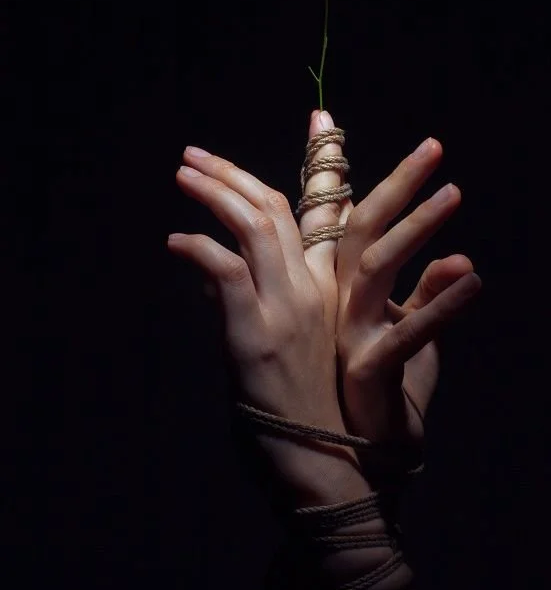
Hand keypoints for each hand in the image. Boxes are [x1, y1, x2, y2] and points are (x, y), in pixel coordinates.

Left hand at [167, 147, 369, 505]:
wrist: (334, 467)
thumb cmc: (326, 416)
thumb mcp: (308, 348)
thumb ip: (268, 299)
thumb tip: (214, 269)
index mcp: (336, 290)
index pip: (326, 211)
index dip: (324, 162)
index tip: (319, 122)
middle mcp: (314, 290)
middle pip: (277, 207)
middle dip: (233, 172)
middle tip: (195, 154)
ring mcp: (286, 309)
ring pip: (253, 225)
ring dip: (214, 191)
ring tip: (184, 172)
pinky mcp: (256, 336)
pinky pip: (225, 270)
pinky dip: (198, 249)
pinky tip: (176, 242)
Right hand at [298, 112, 481, 477]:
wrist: (363, 456)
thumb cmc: (386, 389)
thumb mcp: (411, 334)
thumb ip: (428, 293)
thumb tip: (461, 256)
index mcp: (341, 290)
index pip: (347, 222)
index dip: (344, 176)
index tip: (342, 128)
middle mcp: (336, 303)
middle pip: (359, 230)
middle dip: (395, 186)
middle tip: (433, 148)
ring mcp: (348, 334)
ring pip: (375, 267)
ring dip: (416, 228)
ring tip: (454, 194)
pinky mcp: (369, 368)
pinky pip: (407, 331)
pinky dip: (440, 304)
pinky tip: (472, 276)